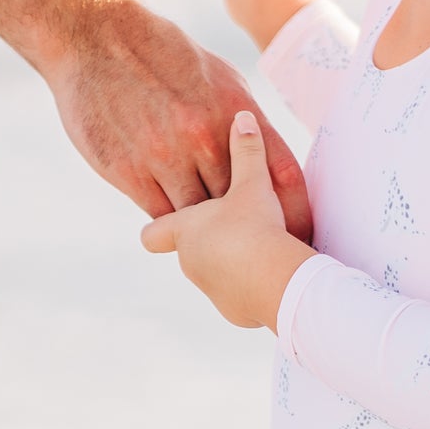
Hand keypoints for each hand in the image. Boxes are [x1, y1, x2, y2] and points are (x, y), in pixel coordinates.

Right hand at [46, 2, 311, 230]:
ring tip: (210, 235)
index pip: (284, 174)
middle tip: (255, 243)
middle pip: (242, 204)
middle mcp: (203, 136)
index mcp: (234, 109)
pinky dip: (170, 221)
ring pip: (199, 217)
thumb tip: (270, 160)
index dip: (300, 212)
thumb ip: (245, 121)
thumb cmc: (162, 56)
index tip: (302, 233)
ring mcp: (164, 156)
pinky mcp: (128, 172)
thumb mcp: (217, 76)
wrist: (94, 40)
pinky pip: (161, 215)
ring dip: (205, 227)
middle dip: (250, 224)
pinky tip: (173, 218)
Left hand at [141, 111, 314, 326]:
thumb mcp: (253, 182)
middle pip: (189, 251)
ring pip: (214, 274)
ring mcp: (209, 288)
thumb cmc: (256, 227)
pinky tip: (272, 272)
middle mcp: (190, 261)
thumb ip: (246, 152)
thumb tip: (243, 118)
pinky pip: (238, 295)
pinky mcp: (232, 310)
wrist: (275, 282)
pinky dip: (250, 286)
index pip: (153, 232)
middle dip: (209, 241)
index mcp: (185, 230)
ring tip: (261, 249)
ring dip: (232, 264)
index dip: (161, 225)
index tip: (174, 217)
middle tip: (236, 227)